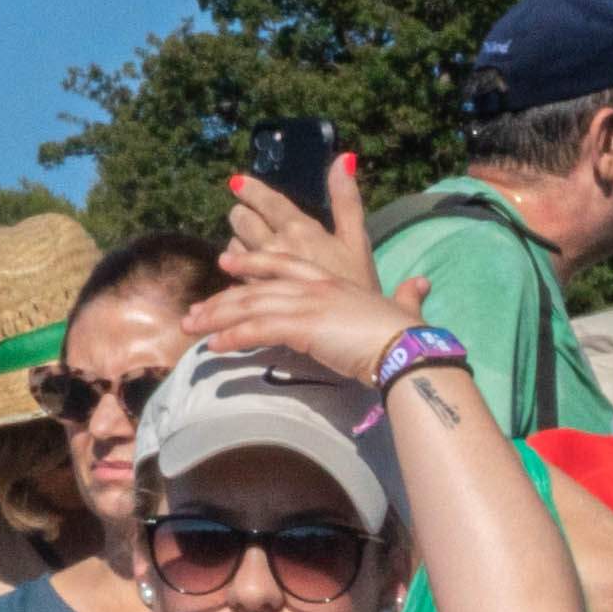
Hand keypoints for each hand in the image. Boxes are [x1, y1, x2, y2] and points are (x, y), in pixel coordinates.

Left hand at [202, 149, 408, 380]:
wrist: (408, 349)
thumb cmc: (408, 334)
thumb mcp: (405, 309)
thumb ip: (408, 296)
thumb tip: (420, 285)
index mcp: (332, 281)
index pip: (283, 264)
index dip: (252, 262)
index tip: (225, 263)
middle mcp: (313, 287)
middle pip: (255, 287)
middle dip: (221, 299)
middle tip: (194, 312)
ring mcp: (306, 305)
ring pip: (249, 306)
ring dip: (216, 318)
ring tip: (191, 329)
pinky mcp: (301, 328)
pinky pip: (256, 330)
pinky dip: (232, 338)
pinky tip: (213, 348)